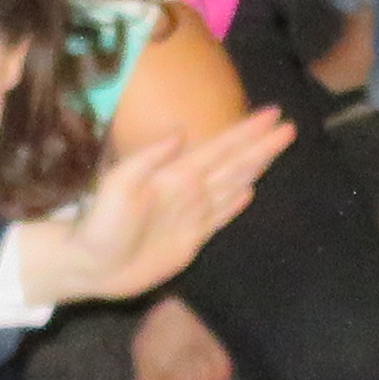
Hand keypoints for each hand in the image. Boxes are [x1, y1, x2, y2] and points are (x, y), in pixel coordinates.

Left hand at [16, 105, 298, 307]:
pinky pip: (220, 216)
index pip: (221, 149)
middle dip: (261, 145)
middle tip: (288, 127)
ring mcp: (192, 215)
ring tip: (276, 148)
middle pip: (234, 163)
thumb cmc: (100, 224)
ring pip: (232, 184)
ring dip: (255, 167)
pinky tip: (250, 191)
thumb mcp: (118, 185)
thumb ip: (148, 158)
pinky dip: (236, 203)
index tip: (273, 114)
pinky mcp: (190, 239)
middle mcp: (189, 191)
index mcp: (177, 175)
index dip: (247, 133)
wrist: (90, 265)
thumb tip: (181, 130)